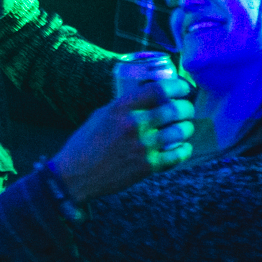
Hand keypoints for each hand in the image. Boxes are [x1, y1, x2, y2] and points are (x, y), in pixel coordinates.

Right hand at [51, 77, 193, 204]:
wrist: (75, 175)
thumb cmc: (86, 143)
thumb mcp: (101, 114)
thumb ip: (125, 105)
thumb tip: (149, 95)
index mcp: (121, 108)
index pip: (158, 90)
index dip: (177, 86)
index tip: (183, 88)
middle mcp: (134, 125)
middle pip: (174, 110)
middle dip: (186, 108)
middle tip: (186, 109)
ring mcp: (142, 147)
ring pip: (179, 132)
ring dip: (186, 128)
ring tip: (185, 127)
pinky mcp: (147, 167)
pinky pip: (177, 155)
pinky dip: (184, 150)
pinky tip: (183, 147)